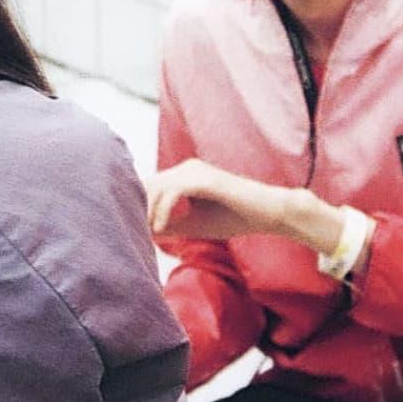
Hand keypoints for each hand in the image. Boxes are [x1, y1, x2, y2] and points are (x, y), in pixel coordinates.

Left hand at [148, 159, 291, 242]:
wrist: (268, 213)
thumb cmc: (233, 218)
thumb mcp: (193, 224)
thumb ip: (167, 224)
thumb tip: (140, 231)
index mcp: (183, 176)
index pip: (149, 186)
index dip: (137, 206)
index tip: (134, 231)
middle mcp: (187, 168)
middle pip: (148, 184)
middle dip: (138, 208)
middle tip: (135, 233)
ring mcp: (196, 171)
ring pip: (157, 186)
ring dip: (147, 211)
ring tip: (147, 233)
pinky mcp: (206, 179)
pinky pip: (173, 192)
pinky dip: (163, 210)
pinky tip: (160, 229)